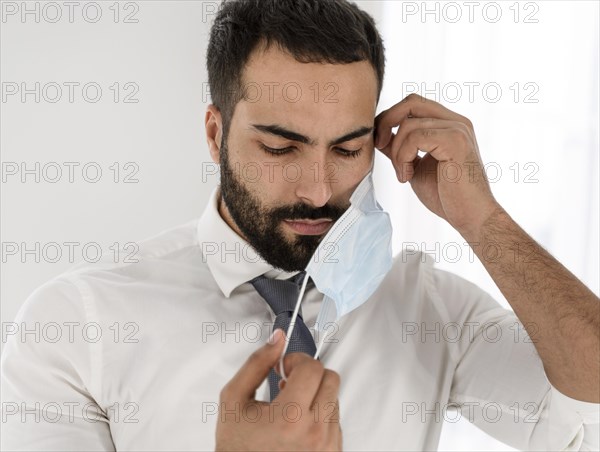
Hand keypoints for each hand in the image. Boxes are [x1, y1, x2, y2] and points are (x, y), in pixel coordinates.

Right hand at [215, 329, 342, 450]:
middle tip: (288, 384)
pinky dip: (321, 415)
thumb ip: (257, 363)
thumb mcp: (233, 399)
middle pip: (330, 379)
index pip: (312, 367)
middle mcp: (314, 433)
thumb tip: (278, 339)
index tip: (284, 369)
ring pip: (335, 398)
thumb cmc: (237, 447)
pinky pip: (337, 421)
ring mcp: (327, 446)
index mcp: (289, 416)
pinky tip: (299, 423)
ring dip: (316, 395)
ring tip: (291, 408)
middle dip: (309, 375)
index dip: (296, 360)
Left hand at [374, 93, 501, 238]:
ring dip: (396, 152)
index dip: (390, 118)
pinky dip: (403, 157)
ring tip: (403, 174)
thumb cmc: (446, 196)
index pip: (413, 104)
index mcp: (448, 125)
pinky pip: (415, 136)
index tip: (380, 143)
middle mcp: (456, 122)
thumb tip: (379, 134)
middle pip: (411, 102)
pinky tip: (407, 177)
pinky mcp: (456, 141)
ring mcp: (458, 129)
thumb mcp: (415, 167)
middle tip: (380, 147)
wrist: (470, 217)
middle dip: (387, 122)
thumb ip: (400, 148)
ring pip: (408, 124)